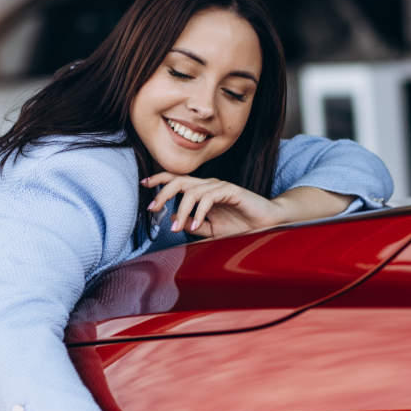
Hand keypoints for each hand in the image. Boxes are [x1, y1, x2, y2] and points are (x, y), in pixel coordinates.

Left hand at [144, 173, 285, 238]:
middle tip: (153, 207)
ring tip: (176, 227)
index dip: (160, 179)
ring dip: (181, 210)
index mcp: (202, 192)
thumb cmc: (241, 225)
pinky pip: (209, 197)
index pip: (177, 180)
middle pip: (179, 181)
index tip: (144, 184)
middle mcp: (208, 186)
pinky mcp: (231, 190)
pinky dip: (199, 210)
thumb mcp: (212, 230)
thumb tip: (178, 221)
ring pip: (192, 191)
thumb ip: (195, 226)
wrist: (266, 224)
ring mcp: (219, 187)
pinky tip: (197, 223)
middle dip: (163, 192)